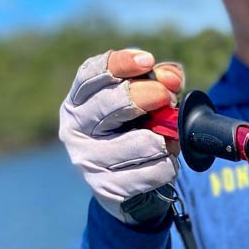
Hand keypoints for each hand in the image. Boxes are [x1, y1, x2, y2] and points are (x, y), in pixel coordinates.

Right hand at [59, 49, 184, 223]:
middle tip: (167, 97)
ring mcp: (88, 160)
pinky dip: (169, 164)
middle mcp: (76, 129)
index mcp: (79, 101)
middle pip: (111, 103)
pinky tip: (164, 162)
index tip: (148, 60)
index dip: (120, 63)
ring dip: (166, 140)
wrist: (132, 186)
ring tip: (168, 141)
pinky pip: (154, 170)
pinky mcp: (107, 188)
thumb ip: (161, 81)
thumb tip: (172, 78)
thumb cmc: (138, 132)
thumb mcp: (149, 102)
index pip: (91, 75)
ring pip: (142, 143)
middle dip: (148, 96)